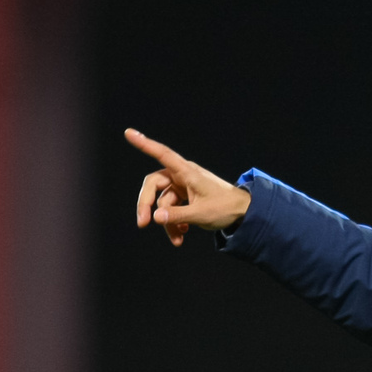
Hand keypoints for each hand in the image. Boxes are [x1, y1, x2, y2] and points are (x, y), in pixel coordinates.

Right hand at [127, 128, 250, 245]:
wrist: (243, 213)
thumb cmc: (226, 208)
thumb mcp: (201, 214)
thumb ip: (177, 215)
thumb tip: (155, 217)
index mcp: (186, 171)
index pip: (162, 154)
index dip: (144, 144)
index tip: (128, 133)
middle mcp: (182, 175)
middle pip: (153, 185)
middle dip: (146, 205)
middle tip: (143, 224)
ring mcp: (183, 186)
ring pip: (163, 203)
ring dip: (167, 222)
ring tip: (178, 239)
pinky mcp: (185, 197)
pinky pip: (171, 209)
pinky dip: (174, 222)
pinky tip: (182, 234)